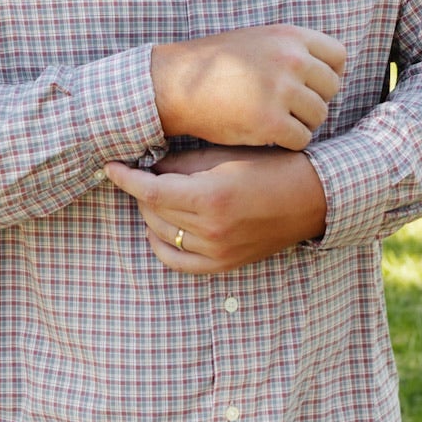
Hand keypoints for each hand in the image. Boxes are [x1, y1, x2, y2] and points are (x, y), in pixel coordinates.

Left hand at [105, 146, 326, 272]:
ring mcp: (217, 251)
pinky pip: (176, 261)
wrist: (310, 198)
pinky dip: (162, 243)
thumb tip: (149, 166)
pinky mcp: (223, 265)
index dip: (125, 178)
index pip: (151, 191)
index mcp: (211, 196)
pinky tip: (162, 226)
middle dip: (143, 190)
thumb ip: (183, 164)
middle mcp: (211, 229)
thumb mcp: (226, 155)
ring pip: (161, 234)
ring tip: (160, 194)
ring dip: (152, 213)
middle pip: (153, 212)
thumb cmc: (271, 167)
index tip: (110, 167)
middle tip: (147, 173)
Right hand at [149, 26, 346, 149]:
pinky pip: (301, 139)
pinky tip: (266, 135)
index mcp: (289, 36)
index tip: (310, 86)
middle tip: (288, 108)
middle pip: (331, 89)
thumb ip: (292, 50)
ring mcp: (282, 90)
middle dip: (314, 101)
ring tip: (275, 121)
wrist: (175, 84)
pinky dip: (287, 142)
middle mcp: (291, 60)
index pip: (338, 57)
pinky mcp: (270, 121)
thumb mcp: (257, 40)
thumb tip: (330, 72)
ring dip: (301, 123)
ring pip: (318, 116)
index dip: (328, 75)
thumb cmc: (214, 65)